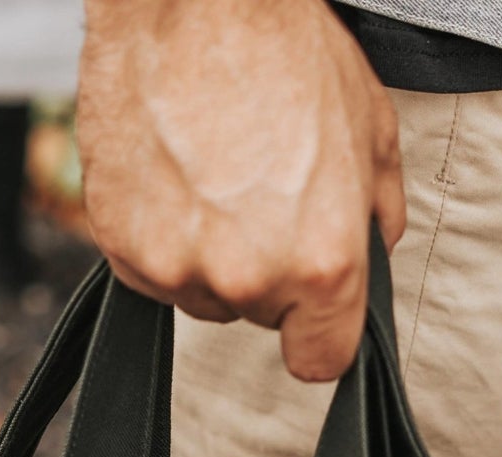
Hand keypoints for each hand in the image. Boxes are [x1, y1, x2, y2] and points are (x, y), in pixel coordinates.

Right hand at [77, 0, 405, 381]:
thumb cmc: (286, 49)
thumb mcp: (372, 133)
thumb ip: (378, 222)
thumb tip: (371, 263)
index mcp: (322, 265)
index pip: (320, 361)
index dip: (318, 333)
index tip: (312, 311)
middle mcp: (249, 279)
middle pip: (260, 318)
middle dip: (267, 271)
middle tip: (262, 190)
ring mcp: (179, 267)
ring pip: (204, 295)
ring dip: (211, 255)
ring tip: (215, 174)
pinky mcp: (123, 247)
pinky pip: (152, 272)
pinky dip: (162, 237)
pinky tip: (175, 176)